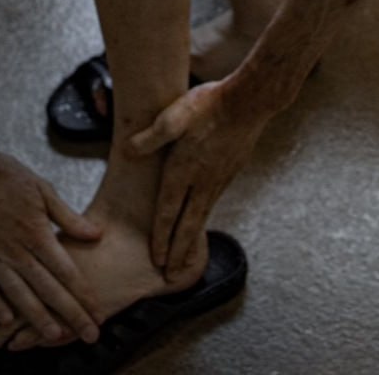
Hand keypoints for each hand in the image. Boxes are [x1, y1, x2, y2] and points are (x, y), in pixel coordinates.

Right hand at [0, 149, 102, 343]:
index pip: (66, 271)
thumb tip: (95, 234)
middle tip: (87, 334)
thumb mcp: (43, 190)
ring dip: (38, 318)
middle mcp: (15, 250)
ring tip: (54, 337)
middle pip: (48, 289)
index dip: (84, 294)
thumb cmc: (4, 175)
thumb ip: (68, 217)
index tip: (97, 311)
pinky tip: (6, 321)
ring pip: (18, 295)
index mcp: (36, 232)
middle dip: (71, 314)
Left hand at [127, 78, 267, 279]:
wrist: (250, 101)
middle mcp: (202, 180)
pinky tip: (201, 219)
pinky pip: (213, 203)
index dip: (161, 237)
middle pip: (187, 224)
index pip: (168, 211)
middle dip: (178, 252)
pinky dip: (204, 220)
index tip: (157, 259)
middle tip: (171, 277)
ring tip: (185, 258)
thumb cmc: (210, 104)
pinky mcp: (230, 172)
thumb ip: (151, 136)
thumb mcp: (175, 114)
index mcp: (184, 169)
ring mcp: (219, 178)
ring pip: (202, 216)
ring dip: (192, 240)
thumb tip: (128, 150)